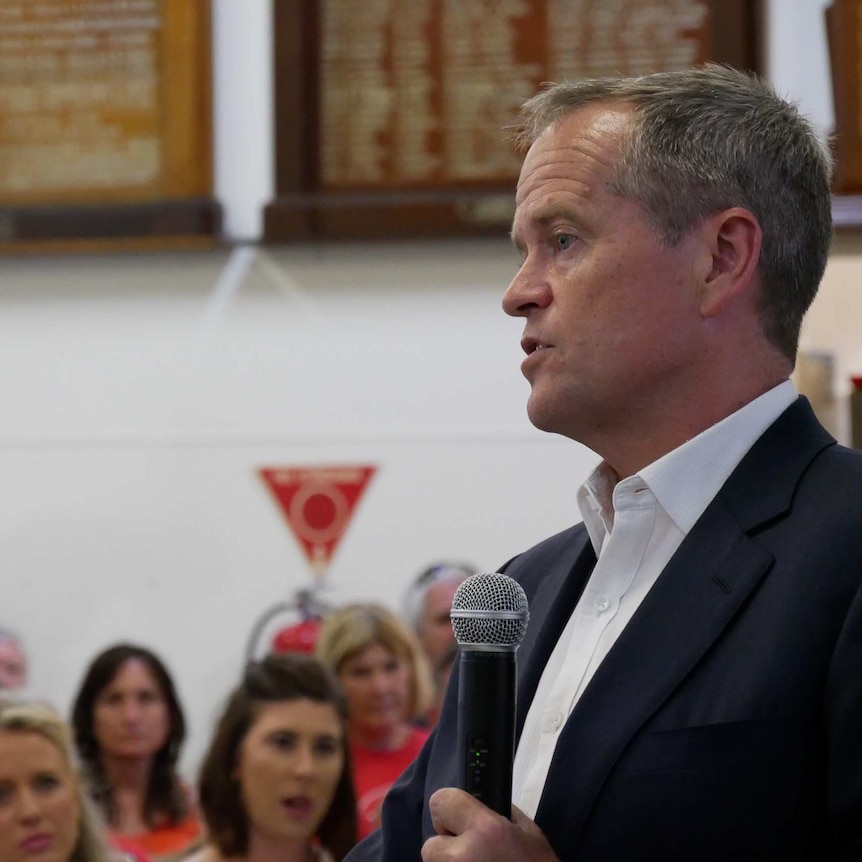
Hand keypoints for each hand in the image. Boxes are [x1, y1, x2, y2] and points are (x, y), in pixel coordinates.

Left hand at [421, 788, 558, 861]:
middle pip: (431, 844)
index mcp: (484, 830)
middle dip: (448, 848)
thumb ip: (501, 815)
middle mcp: (461, 857)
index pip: (441, 801)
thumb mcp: (529, 834)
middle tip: (473, 854)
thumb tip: (480, 806)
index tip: (461, 819)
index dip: (450, 809)